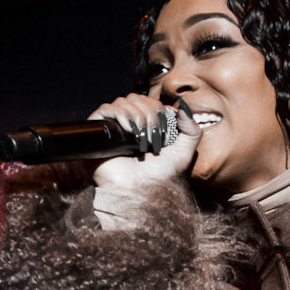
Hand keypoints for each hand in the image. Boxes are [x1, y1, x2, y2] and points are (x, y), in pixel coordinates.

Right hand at [88, 92, 202, 192]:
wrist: (136, 191)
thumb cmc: (158, 177)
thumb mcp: (183, 154)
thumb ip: (192, 131)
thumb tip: (184, 106)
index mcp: (145, 126)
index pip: (150, 101)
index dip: (159, 110)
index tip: (163, 132)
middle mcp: (128, 124)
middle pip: (137, 98)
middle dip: (149, 115)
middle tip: (152, 139)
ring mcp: (113, 127)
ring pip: (123, 101)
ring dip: (137, 117)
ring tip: (140, 139)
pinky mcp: (98, 131)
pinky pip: (106, 108)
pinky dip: (119, 114)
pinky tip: (127, 130)